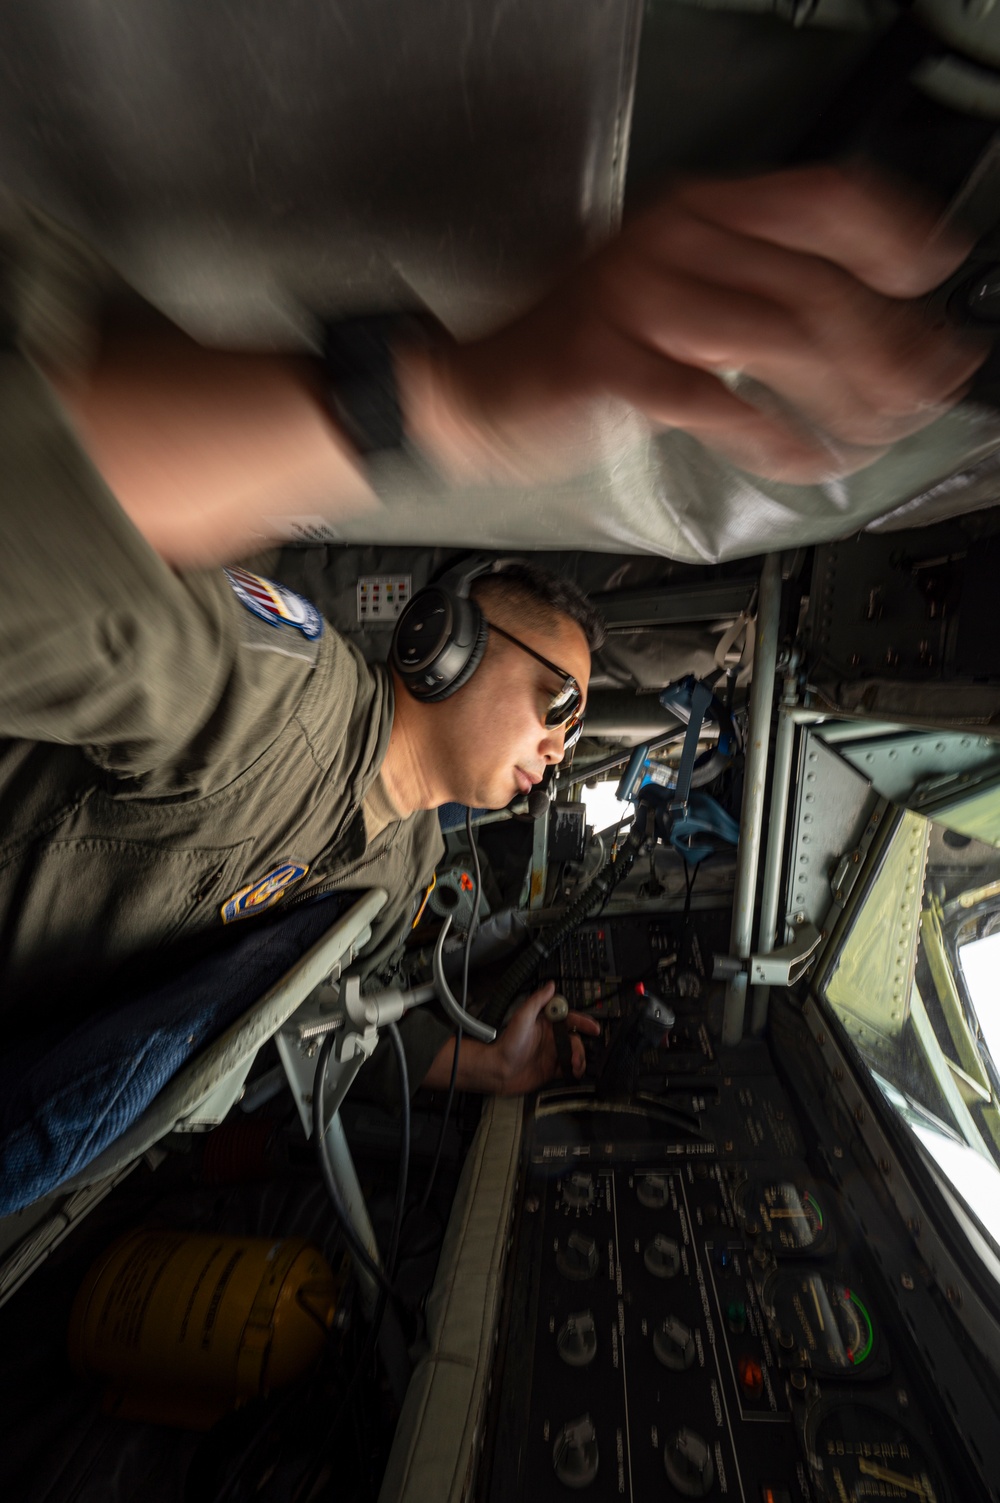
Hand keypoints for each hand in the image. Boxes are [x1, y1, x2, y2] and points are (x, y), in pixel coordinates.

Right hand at [416, 165, 986, 484]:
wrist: (474, 391)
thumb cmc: (576, 355)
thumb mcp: (672, 297)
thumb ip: (754, 293)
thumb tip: (858, 327)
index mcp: (696, 214)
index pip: (823, 198)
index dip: (894, 237)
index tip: (938, 275)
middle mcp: (673, 241)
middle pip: (818, 282)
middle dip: (890, 345)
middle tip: (927, 389)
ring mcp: (638, 299)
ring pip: (781, 339)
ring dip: (844, 395)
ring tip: (873, 434)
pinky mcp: (611, 362)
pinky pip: (717, 402)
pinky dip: (772, 439)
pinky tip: (802, 460)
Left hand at [490, 981, 600, 1096]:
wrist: (499, 1070)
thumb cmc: (506, 1044)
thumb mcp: (522, 1017)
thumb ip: (537, 1001)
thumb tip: (550, 986)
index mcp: (545, 1023)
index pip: (569, 1018)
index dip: (583, 1021)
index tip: (593, 1026)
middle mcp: (551, 1038)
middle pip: (575, 1038)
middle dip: (580, 1045)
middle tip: (578, 1052)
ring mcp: (552, 1053)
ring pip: (575, 1053)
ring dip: (579, 1058)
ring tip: (574, 1063)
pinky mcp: (552, 1069)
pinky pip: (570, 1068)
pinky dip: (576, 1070)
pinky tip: (574, 1071)